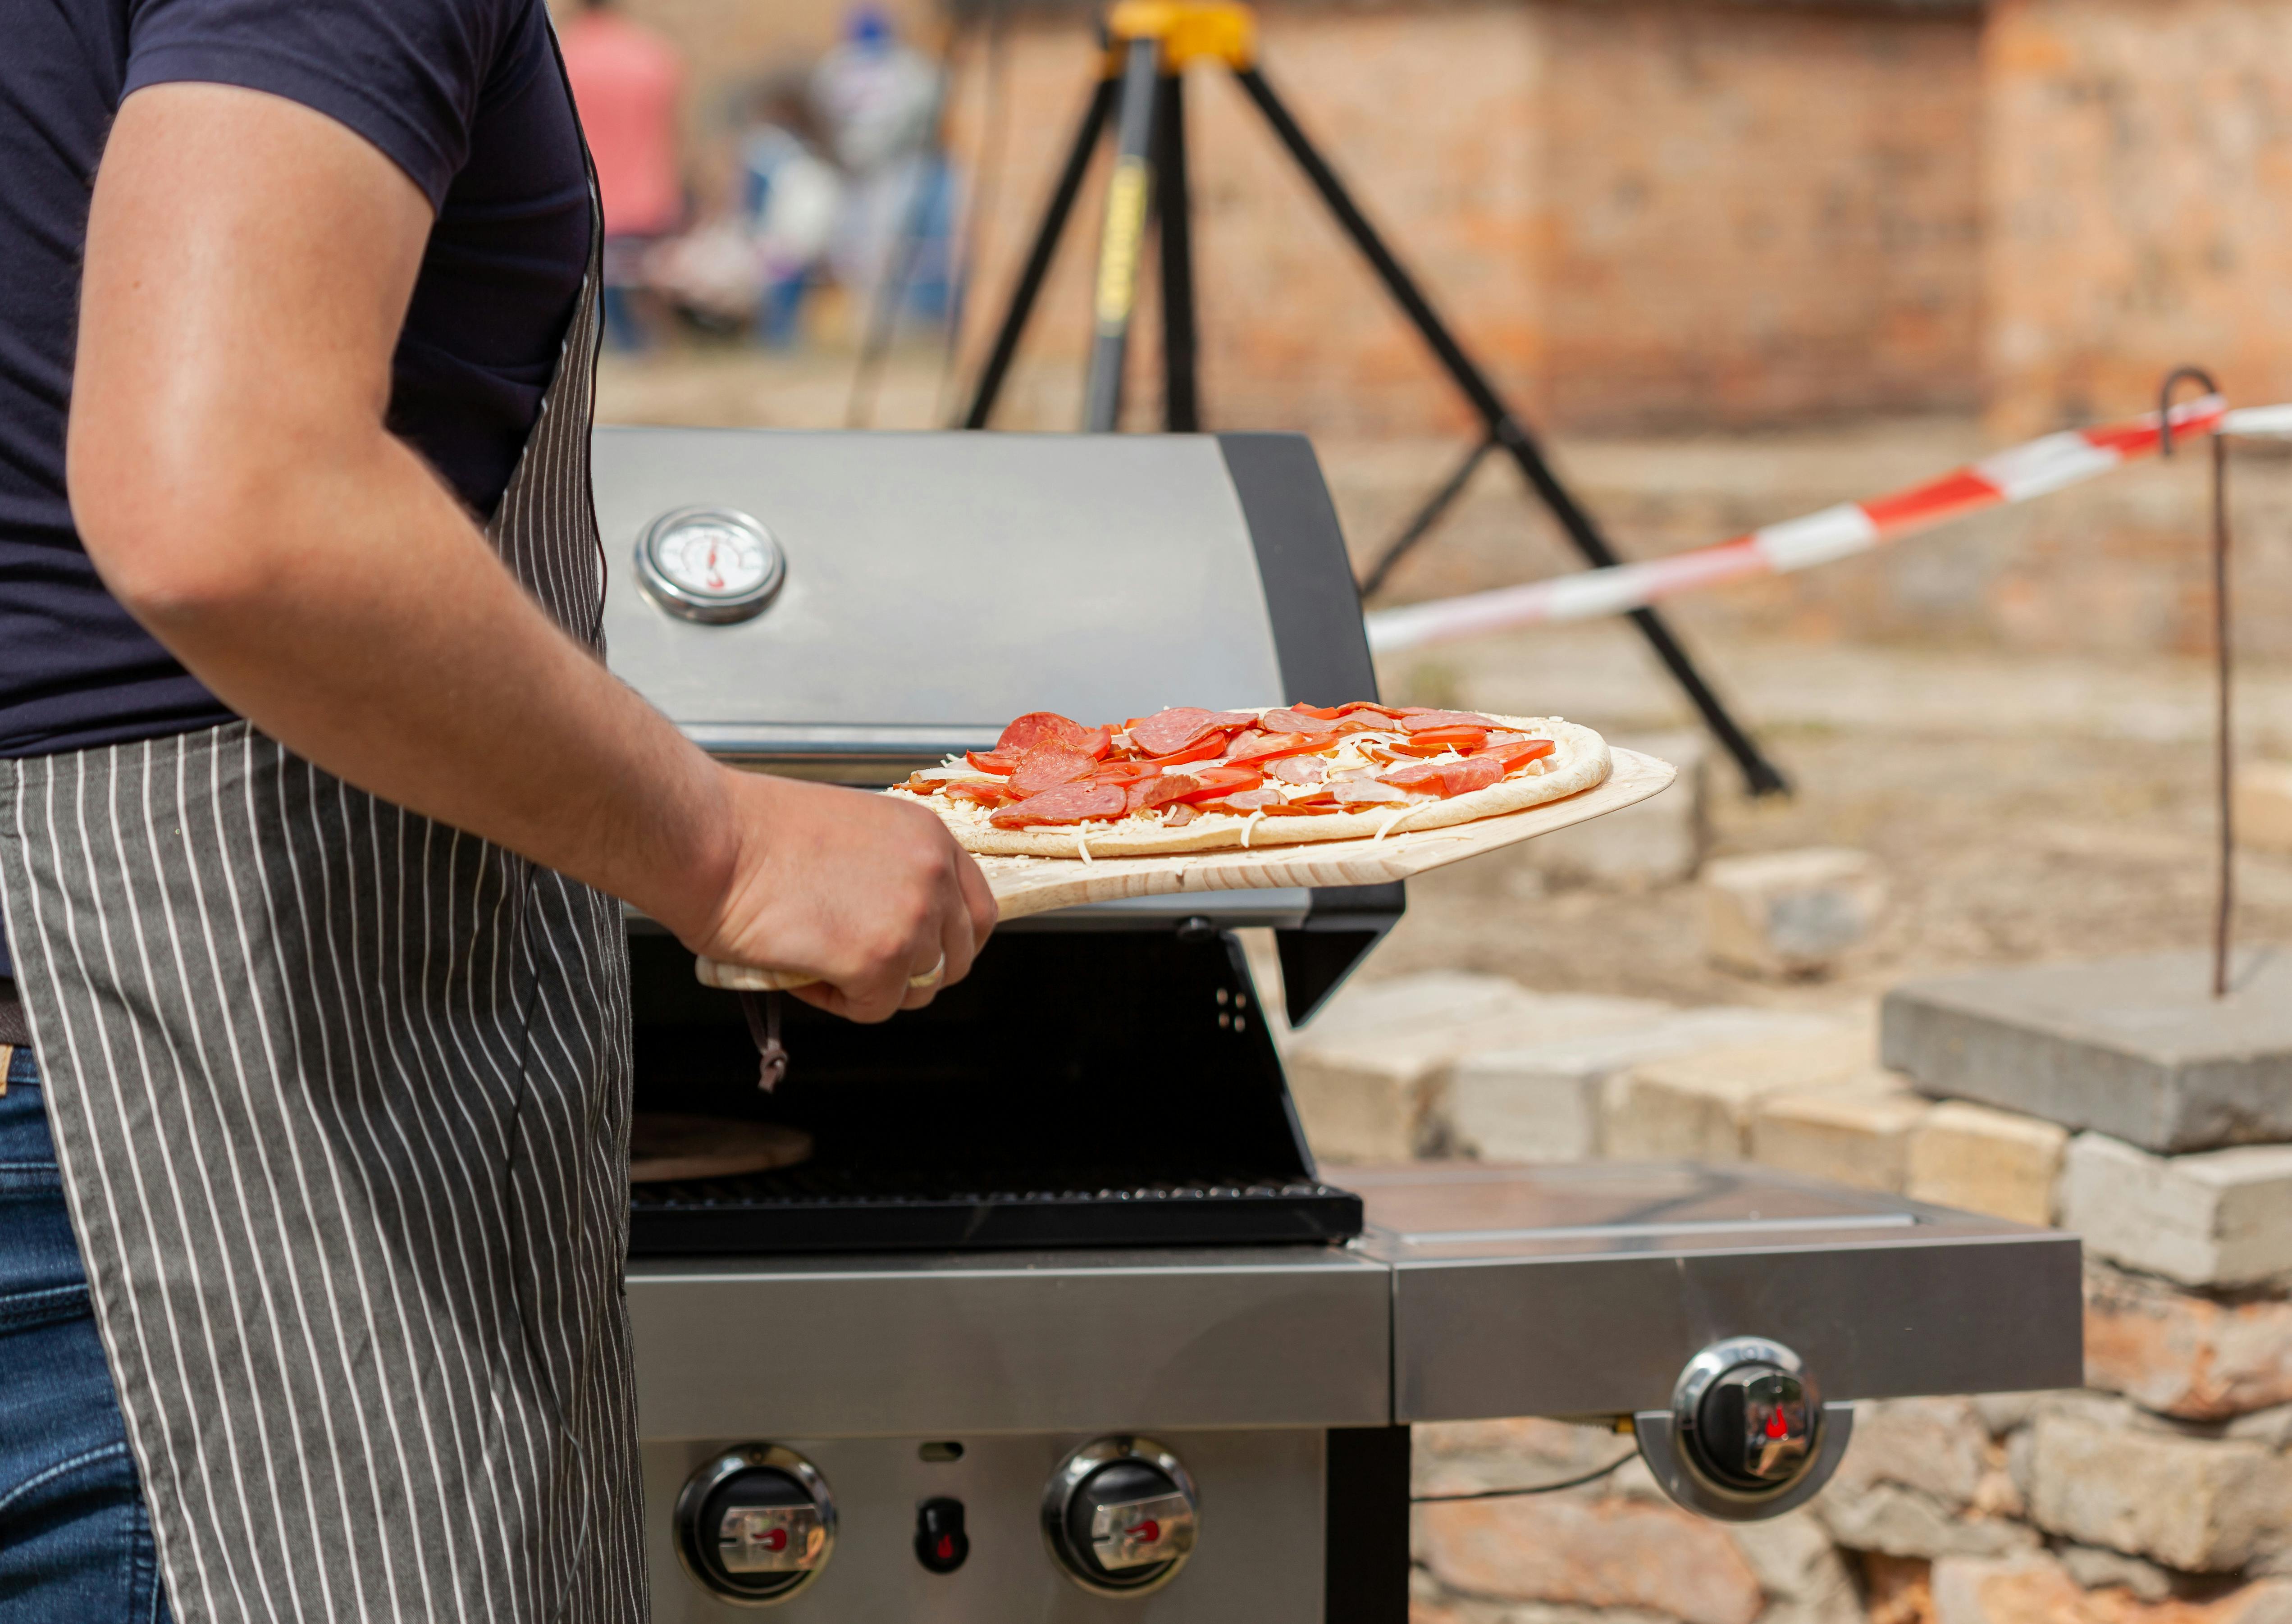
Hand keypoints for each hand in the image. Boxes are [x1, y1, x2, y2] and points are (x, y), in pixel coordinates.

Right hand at [675, 768, 997, 1022]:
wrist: (707, 837)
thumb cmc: (753, 833)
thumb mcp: (852, 836)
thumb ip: (889, 874)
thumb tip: (895, 923)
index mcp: (929, 836)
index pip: (978, 911)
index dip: (947, 943)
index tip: (914, 955)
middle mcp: (934, 873)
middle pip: (955, 958)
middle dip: (911, 974)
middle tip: (858, 969)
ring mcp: (913, 917)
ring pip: (917, 988)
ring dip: (872, 988)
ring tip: (819, 963)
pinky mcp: (880, 959)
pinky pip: (874, 1009)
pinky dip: (838, 1003)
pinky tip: (803, 973)